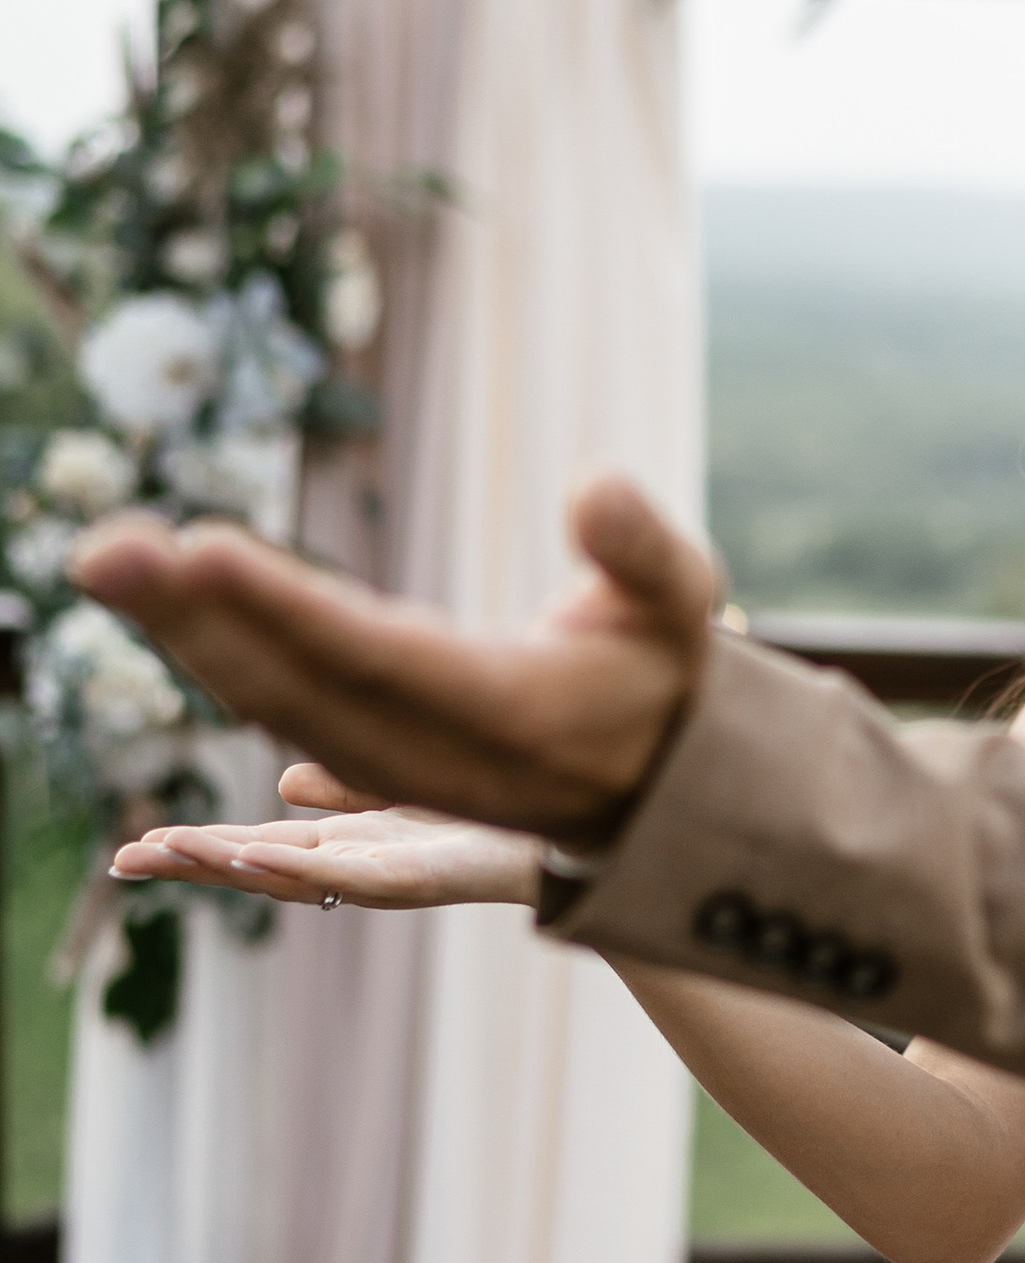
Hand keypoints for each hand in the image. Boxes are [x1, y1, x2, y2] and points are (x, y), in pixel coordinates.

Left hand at [72, 474, 720, 848]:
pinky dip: (213, 651)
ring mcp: (394, 766)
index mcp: (506, 713)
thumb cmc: (667, 668)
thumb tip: (594, 482)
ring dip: (182, 631)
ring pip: (269, 698)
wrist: (658, 780)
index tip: (199, 550)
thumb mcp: (682, 599)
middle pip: (294, 683)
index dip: (284, 607)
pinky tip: (162, 599)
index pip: (374, 656)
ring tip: (108, 558)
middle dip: (191, 615)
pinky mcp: (369, 756)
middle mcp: (434, 754)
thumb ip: (640, 545)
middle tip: (103, 547)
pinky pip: (275, 703)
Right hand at [111, 763, 541, 909]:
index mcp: (361, 838)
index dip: (200, 848)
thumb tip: (284, 775)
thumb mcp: (421, 774)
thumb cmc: (524, 796)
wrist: (612, 819)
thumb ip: (355, 781)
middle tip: (122, 861)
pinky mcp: (432, 876)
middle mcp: (371, 863)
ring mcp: (397, 874)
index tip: (133, 849)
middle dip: (193, 867)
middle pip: (264, 869)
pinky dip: (298, 865)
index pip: (261, 845)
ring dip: (227, 867)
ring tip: (164, 854)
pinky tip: (247, 850)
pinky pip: (352, 876)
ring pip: (295, 877)